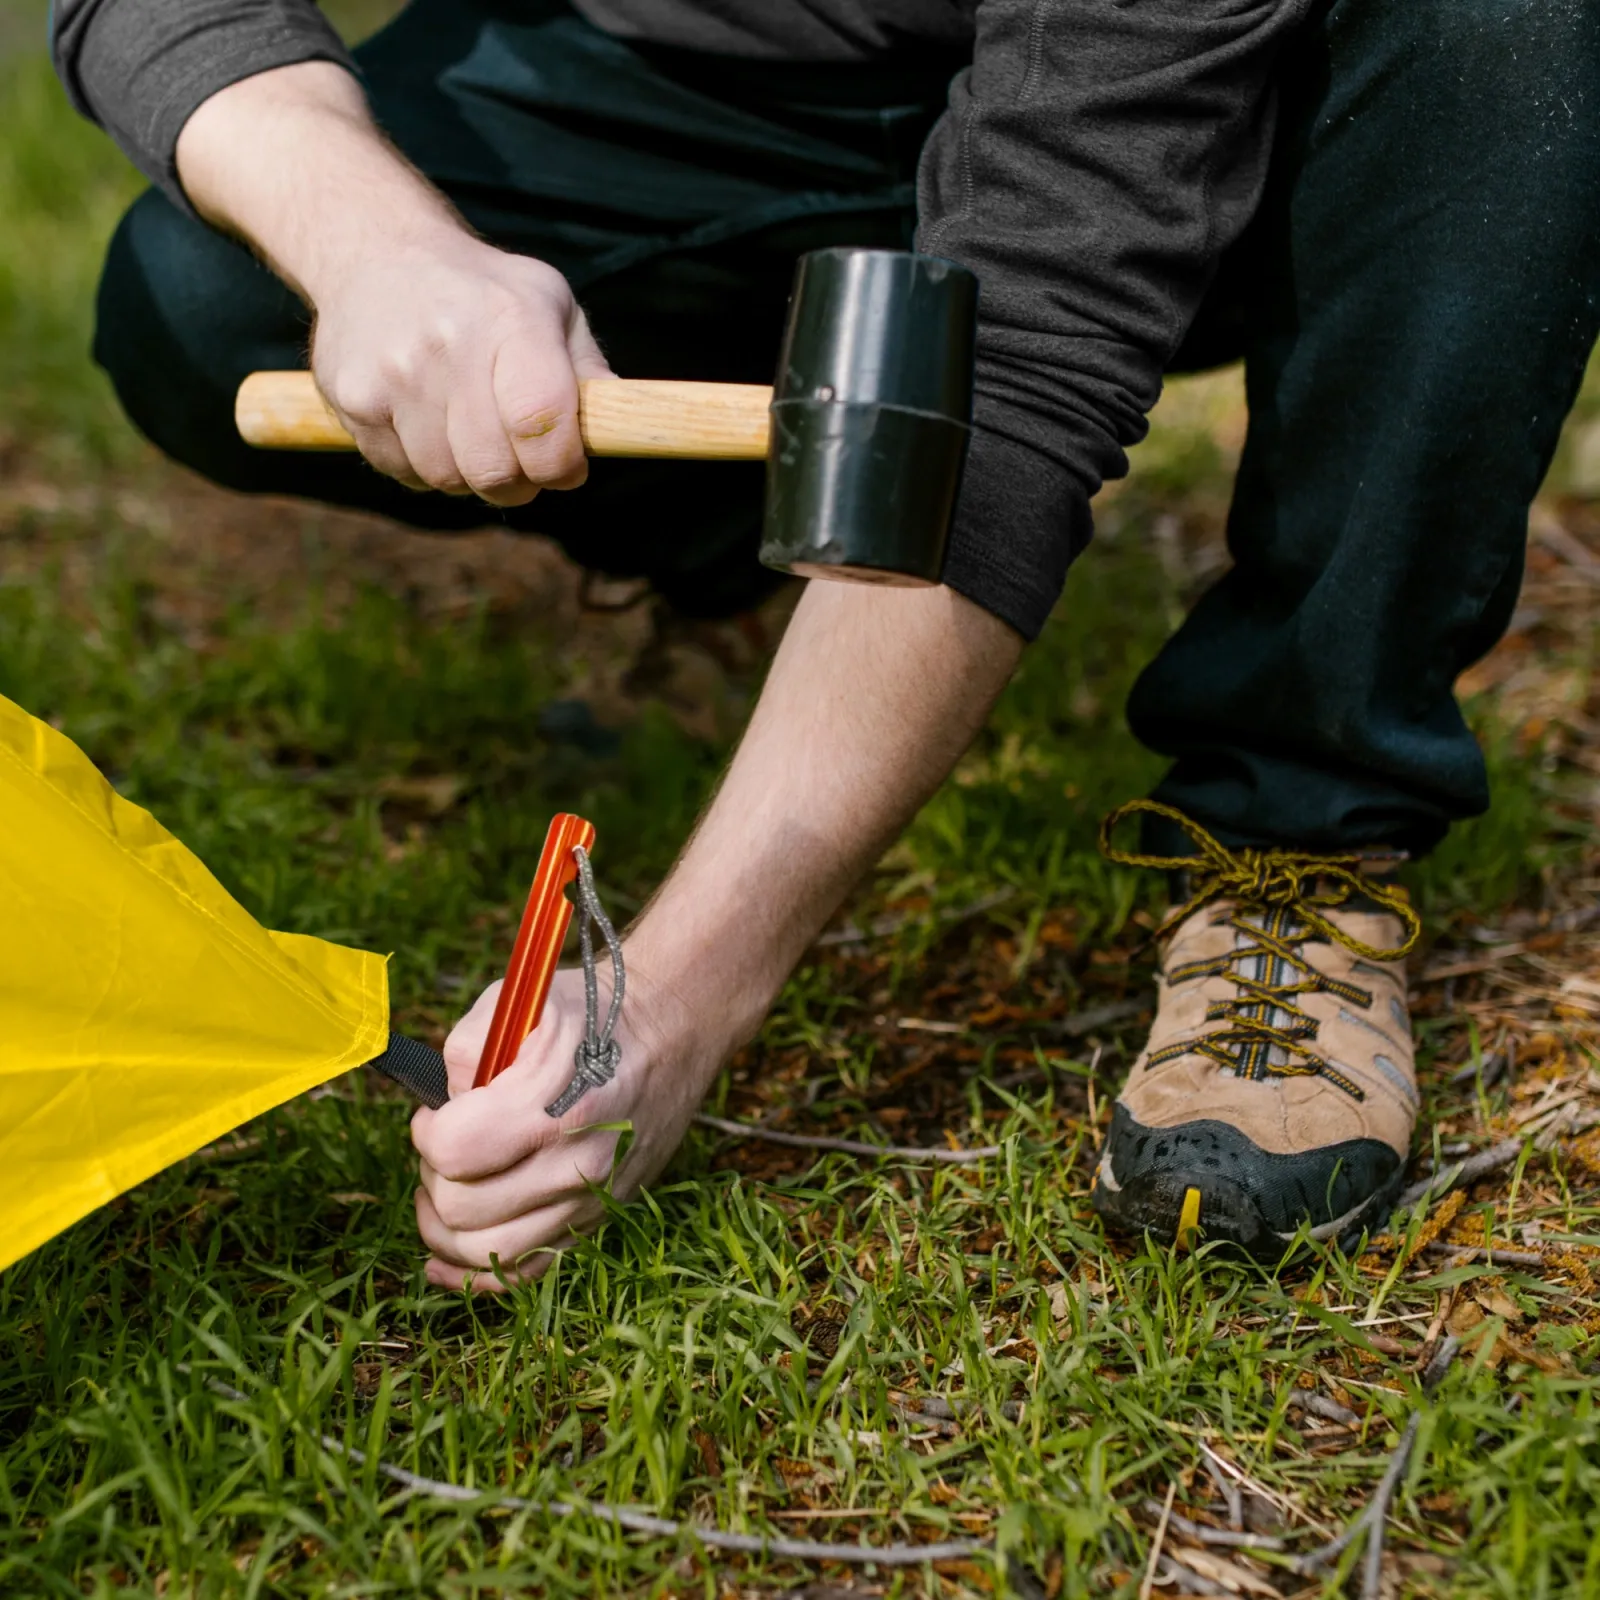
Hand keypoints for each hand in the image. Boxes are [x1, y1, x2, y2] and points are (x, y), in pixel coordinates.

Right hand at [309, 234, 613, 505]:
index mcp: (511, 319)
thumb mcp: (548, 306)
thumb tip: (625, 428)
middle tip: (520, 462)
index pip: (541, 422)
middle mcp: (448, 344)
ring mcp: (394, 373)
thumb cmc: (482, 291)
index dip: (560, 465)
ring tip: (469, 433)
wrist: (374, 250)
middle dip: (519, 482)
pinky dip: (422, 465)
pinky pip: (403, 472)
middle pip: (494, 469)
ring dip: (468, 475)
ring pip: (447, 479)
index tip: (566, 467)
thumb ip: (587, 370)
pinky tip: (425, 422)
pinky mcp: (353, 398)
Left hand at [410, 959, 717, 1290]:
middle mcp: (580, 1160)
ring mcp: (592, 1196)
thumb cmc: (593, 1011)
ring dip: (443, 1227)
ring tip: (446, 1187)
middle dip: (433, 1176)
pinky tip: (443, 1258)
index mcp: (558, 1103)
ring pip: (485, 1251)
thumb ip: (466, 1047)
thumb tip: (440, 1102)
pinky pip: (524, 1272)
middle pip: (461, 1208)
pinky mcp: (599, 1217)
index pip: (453, 1151)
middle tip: (445, 1145)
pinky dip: (474, 1274)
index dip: (426, 1132)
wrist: (672, 1028)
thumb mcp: (526, 1003)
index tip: (433, 1113)